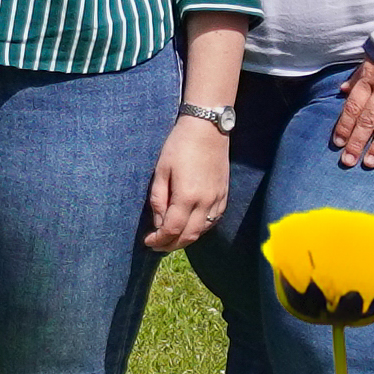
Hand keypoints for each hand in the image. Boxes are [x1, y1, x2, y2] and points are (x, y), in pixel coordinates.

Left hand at [143, 110, 229, 251]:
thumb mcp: (161, 170)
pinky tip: (189, 226)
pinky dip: (199, 229)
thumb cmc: (179, 146)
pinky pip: (213, 220)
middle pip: (188, 236)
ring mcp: (218, 199)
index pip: (172, 229)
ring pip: (201, 231)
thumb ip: (159, 199)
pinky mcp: (224, 195)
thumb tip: (158, 222)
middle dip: (171, 244)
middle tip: (157, 245)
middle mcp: (205, 202)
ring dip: (185, 238)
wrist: (207, 128)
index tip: (148, 241)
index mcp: (187, 196)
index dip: (159, 239)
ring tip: (170, 238)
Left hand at [331, 62, 373, 167]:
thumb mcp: (368, 60)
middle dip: (357, 141)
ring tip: (370, 162)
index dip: (344, 126)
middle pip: (368, 119)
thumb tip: (342, 91)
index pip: (353, 107)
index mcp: (369, 79)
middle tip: (348, 161)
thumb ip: (356, 78)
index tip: (338, 144)